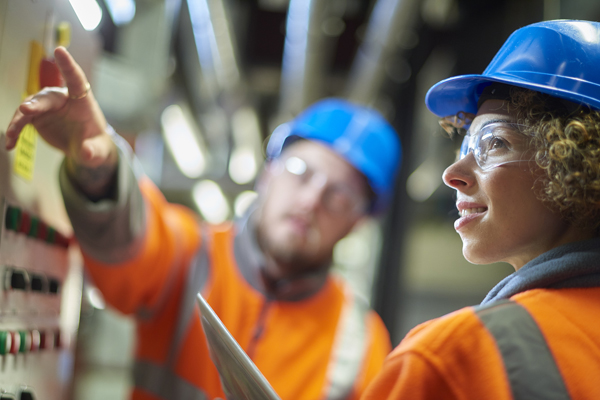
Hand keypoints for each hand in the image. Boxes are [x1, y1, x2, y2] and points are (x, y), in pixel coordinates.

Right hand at [5, 46, 115, 168]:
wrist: (84, 148)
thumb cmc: (94, 144)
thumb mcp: (98, 151)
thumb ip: (93, 151)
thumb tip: (87, 153)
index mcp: (83, 101)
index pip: (76, 79)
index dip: (68, 65)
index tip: (60, 50)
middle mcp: (63, 99)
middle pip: (48, 97)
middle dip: (36, 103)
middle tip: (25, 110)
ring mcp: (47, 107)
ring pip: (30, 107)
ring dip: (19, 119)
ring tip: (12, 134)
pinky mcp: (36, 116)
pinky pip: (22, 120)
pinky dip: (15, 130)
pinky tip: (10, 143)